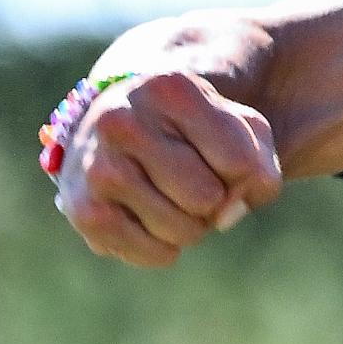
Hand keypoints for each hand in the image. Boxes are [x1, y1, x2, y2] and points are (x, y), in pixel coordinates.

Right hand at [55, 71, 282, 266]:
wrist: (111, 135)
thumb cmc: (189, 132)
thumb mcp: (237, 128)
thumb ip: (257, 166)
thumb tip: (227, 215)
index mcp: (168, 89)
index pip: (239, 162)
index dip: (244, 173)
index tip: (221, 157)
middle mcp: (123, 122)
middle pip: (207, 199)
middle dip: (212, 200)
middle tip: (190, 180)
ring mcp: (98, 167)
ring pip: (183, 230)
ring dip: (189, 225)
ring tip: (167, 195)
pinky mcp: (85, 212)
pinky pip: (155, 254)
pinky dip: (163, 247)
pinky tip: (146, 217)